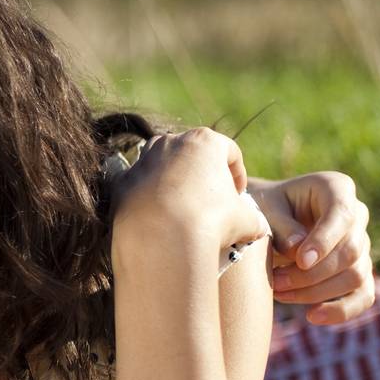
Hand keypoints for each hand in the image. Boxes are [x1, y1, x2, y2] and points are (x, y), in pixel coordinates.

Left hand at [111, 128, 266, 252]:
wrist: (163, 239)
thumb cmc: (212, 222)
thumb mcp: (247, 220)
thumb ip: (253, 217)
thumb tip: (257, 226)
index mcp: (204, 141)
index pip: (228, 152)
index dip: (237, 173)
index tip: (238, 194)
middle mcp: (170, 142)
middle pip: (192, 155)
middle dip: (202, 175)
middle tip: (210, 201)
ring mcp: (142, 161)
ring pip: (161, 166)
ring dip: (173, 182)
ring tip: (184, 208)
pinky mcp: (122, 183)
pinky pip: (139, 188)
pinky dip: (148, 199)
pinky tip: (159, 218)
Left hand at [248, 172, 375, 324]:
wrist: (261, 219)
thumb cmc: (260, 207)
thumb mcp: (261, 207)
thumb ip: (279, 225)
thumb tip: (299, 250)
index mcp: (336, 188)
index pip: (342, 215)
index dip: (325, 241)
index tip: (300, 261)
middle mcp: (356, 215)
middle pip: (351, 251)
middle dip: (313, 273)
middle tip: (276, 282)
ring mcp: (360, 244)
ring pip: (355, 275)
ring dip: (317, 291)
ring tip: (279, 293)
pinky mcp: (356, 270)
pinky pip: (363, 295)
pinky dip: (342, 310)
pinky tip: (313, 317)